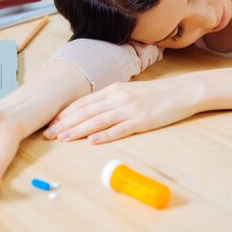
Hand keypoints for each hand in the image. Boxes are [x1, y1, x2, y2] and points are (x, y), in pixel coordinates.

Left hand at [43, 77, 199, 143]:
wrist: (182, 92)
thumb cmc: (155, 94)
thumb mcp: (129, 91)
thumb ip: (110, 99)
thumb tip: (91, 111)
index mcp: (114, 89)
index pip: (84, 102)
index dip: (65, 113)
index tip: (51, 123)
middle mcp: (118, 98)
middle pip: (86, 112)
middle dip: (65, 124)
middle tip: (49, 134)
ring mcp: (130, 109)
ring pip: (98, 120)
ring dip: (78, 130)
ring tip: (63, 139)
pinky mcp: (142, 121)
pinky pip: (120, 129)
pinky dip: (105, 135)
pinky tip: (92, 141)